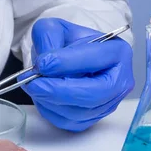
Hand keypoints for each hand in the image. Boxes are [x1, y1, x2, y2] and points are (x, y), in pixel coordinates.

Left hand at [19, 18, 133, 131]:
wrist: (65, 59)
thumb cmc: (65, 43)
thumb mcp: (55, 28)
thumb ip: (48, 37)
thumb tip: (44, 63)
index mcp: (117, 52)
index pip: (96, 59)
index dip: (67, 63)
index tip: (42, 63)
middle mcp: (119, 81)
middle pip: (93, 94)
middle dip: (58, 90)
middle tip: (32, 83)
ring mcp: (107, 104)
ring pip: (78, 112)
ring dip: (49, 100)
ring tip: (32, 85)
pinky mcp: (90, 119)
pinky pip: (68, 122)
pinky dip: (49, 110)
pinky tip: (40, 96)